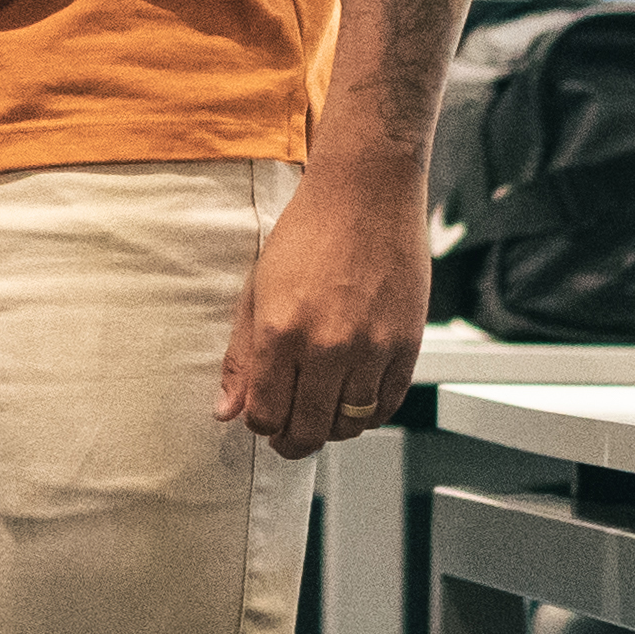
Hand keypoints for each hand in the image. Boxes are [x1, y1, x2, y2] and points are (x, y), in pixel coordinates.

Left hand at [215, 164, 426, 455]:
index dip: (260, 425)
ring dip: (332, 428)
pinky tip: (354, 397)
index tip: (263, 417)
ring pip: (349, 425)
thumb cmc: (308, 233)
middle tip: (289, 433)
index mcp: (280, 332)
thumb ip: (241, 356)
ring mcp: (372, 348)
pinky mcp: (407, 344)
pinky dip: (369, 413)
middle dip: (292, 441)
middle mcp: (328, 346)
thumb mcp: (257, 290)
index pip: (265, 415)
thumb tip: (227, 411)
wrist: (366, 193)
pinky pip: (387, 405)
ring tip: (322, 410)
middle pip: (308, 431)